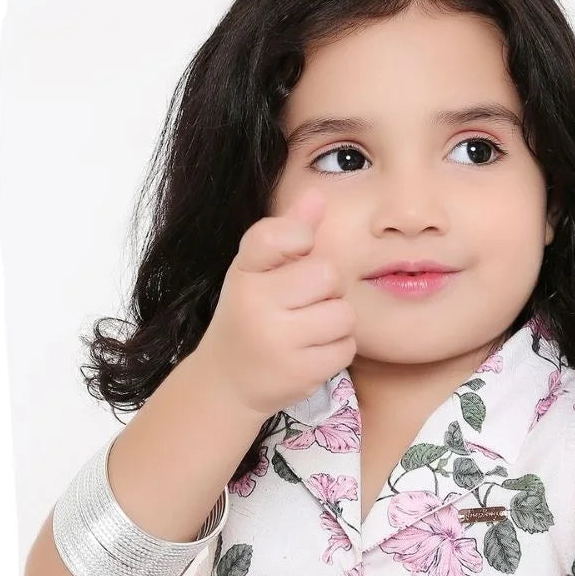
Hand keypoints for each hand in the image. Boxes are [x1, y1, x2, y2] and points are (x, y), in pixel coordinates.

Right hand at [195, 187, 357, 418]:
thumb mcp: (259, 271)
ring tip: (308, 329)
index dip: (299, 236)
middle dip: (326, 289)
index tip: (300, 247)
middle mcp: (254, 304)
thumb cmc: (251, 315)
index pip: (275, 235)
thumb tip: (318, 194)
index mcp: (244, 272)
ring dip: (335, 322)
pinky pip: (346, 347)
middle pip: (327, 275)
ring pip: (342, 314)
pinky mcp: (297, 373)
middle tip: (304, 302)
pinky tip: (310, 351)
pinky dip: (336, 349)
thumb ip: (288, 232)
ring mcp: (275, 341)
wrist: (228, 381)